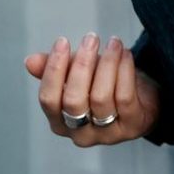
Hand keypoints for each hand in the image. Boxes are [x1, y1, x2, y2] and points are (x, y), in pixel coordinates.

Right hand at [23, 34, 161, 144]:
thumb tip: (30, 61)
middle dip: (81, 65)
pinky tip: (125, 54)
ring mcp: (107, 134)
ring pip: (100, 97)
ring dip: (107, 64)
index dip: (53, 70)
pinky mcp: (132, 126)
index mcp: (60, 123)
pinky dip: (124, 71)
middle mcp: (81, 134)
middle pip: (73, 100)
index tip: (62, 42)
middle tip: (90, 38)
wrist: (143, 99)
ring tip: (113, 42)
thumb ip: (53, 69)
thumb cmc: (103, 85)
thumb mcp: (77, 75)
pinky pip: (124, 97)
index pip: (48, 99)